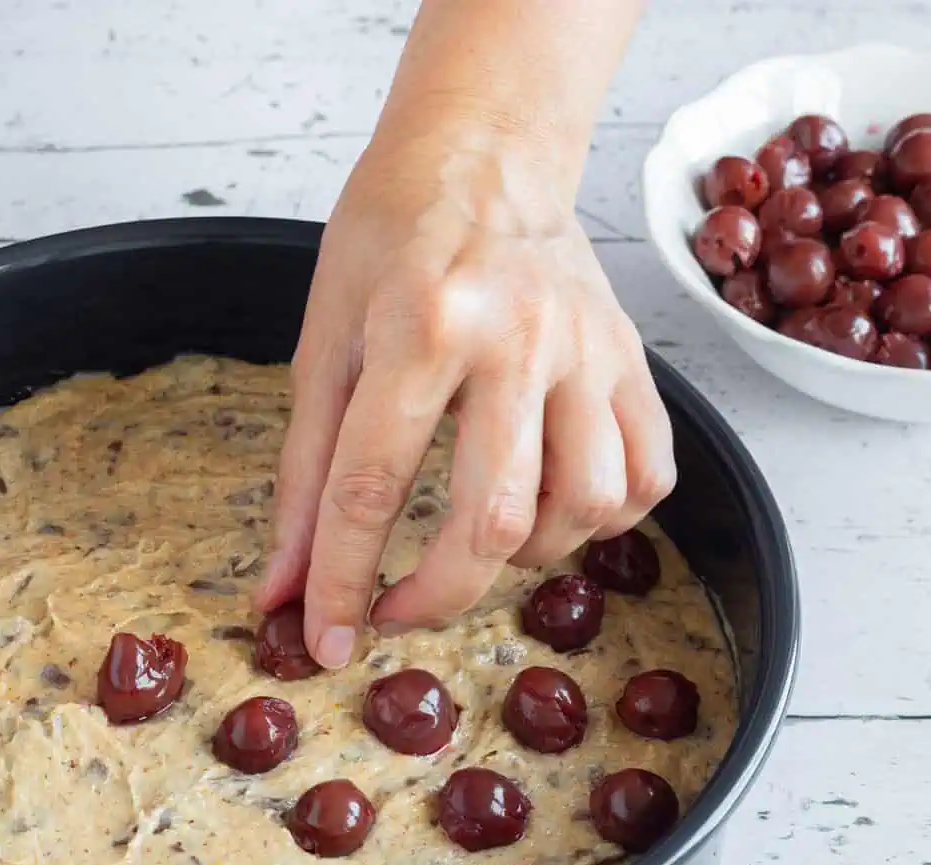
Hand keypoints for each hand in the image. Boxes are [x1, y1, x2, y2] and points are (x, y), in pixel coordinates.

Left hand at [256, 118, 673, 663]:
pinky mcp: (634, 359)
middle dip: (438, 596)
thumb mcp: (322, 343)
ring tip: (479, 539)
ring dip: (525, 557)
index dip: (341, 583)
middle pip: (495, 519)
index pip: (371, 488)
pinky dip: (602, 519)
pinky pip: (647, 477)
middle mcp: (517, 339)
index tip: (324, 643)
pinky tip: (553, 505)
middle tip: (399, 610)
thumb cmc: (390, 240)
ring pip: (584, 507)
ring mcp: (588, 350)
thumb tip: (283, 589)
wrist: (483, 154)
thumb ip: (303, 474)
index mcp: (420, 326)